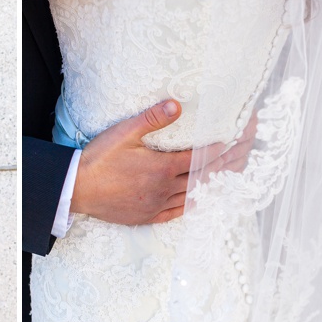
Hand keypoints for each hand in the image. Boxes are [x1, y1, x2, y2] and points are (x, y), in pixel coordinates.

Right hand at [71, 102, 256, 224]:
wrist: (77, 190)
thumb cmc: (99, 160)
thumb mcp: (124, 133)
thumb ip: (152, 119)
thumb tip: (177, 105)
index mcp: (162, 167)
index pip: (200, 157)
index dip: (221, 148)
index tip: (238, 139)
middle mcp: (164, 189)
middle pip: (203, 177)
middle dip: (226, 165)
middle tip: (244, 156)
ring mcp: (156, 205)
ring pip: (193, 196)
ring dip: (213, 185)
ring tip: (229, 177)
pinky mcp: (147, 216)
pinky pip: (177, 212)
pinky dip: (192, 204)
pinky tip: (199, 200)